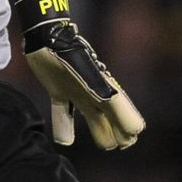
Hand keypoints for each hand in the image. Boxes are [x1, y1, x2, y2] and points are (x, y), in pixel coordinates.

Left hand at [12, 0, 144, 150]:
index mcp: (105, 90)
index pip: (124, 112)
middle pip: (111, 117)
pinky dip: (64, 127)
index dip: (129, 125)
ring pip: (93, 117)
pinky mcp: (58, 90)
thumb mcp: (92, 78)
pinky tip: (65, 141)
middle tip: (122, 145)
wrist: (47, 36)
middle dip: (119, 132)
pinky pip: (64, 112)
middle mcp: (94, 92)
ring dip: (100, 131)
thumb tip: (134, 127)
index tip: (131, 136)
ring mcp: (77, 91)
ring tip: (106, 144)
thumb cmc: (69, 54)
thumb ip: (110, 99)